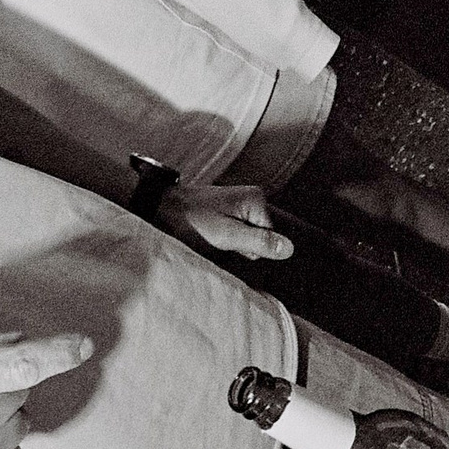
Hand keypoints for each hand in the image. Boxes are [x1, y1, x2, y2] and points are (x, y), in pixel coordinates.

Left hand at [159, 185, 293, 260]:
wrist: (159, 209)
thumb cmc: (190, 222)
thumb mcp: (226, 236)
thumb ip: (258, 242)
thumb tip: (289, 249)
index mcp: (256, 200)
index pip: (271, 238)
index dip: (250, 249)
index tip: (229, 244)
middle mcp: (252, 198)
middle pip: (261, 238)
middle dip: (241, 247)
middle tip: (218, 242)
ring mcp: (240, 205)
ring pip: (248, 238)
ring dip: (230, 245)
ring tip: (211, 239)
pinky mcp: (228, 212)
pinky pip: (237, 234)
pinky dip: (224, 241)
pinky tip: (210, 238)